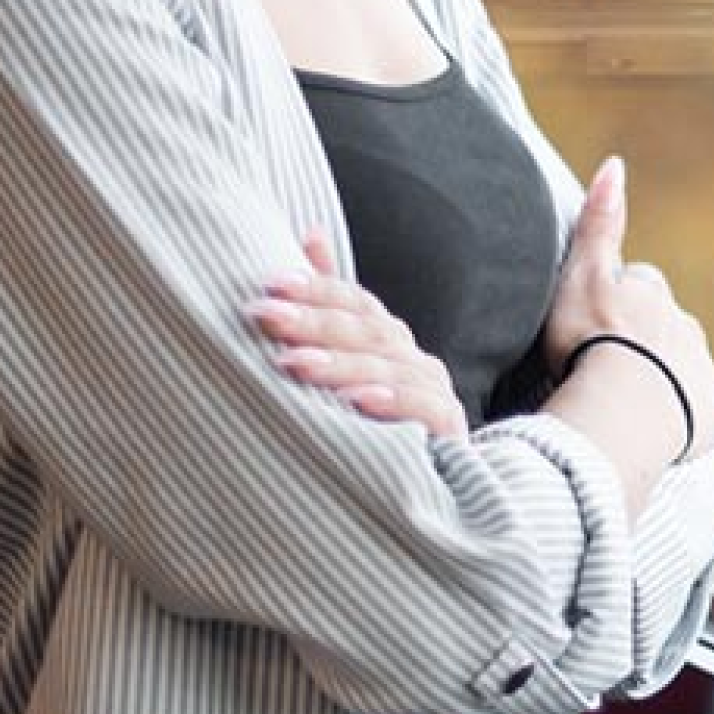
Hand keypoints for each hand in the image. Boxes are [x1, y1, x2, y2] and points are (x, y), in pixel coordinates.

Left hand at [256, 236, 464, 437]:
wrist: (426, 481)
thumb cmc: (368, 420)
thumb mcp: (343, 359)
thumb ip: (328, 301)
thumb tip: (309, 232)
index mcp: (387, 338)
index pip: (355, 302)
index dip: (317, 289)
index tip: (271, 284)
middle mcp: (413, 357)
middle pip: (367, 331)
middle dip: (314, 323)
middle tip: (265, 316)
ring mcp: (434, 391)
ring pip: (388, 367)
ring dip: (340, 364)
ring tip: (292, 364)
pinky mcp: (448, 429)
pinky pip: (423, 409)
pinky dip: (392, 401)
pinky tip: (355, 400)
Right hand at [543, 158, 713, 459]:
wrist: (622, 410)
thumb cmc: (590, 342)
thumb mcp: (583, 273)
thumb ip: (599, 223)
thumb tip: (615, 163)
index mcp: (654, 295)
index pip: (638, 288)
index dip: (615, 307)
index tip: (595, 327)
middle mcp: (687, 327)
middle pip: (663, 330)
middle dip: (642, 344)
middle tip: (605, 370)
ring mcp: (702, 370)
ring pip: (680, 370)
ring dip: (659, 381)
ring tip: (624, 404)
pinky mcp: (711, 413)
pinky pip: (695, 413)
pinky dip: (676, 419)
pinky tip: (649, 429)